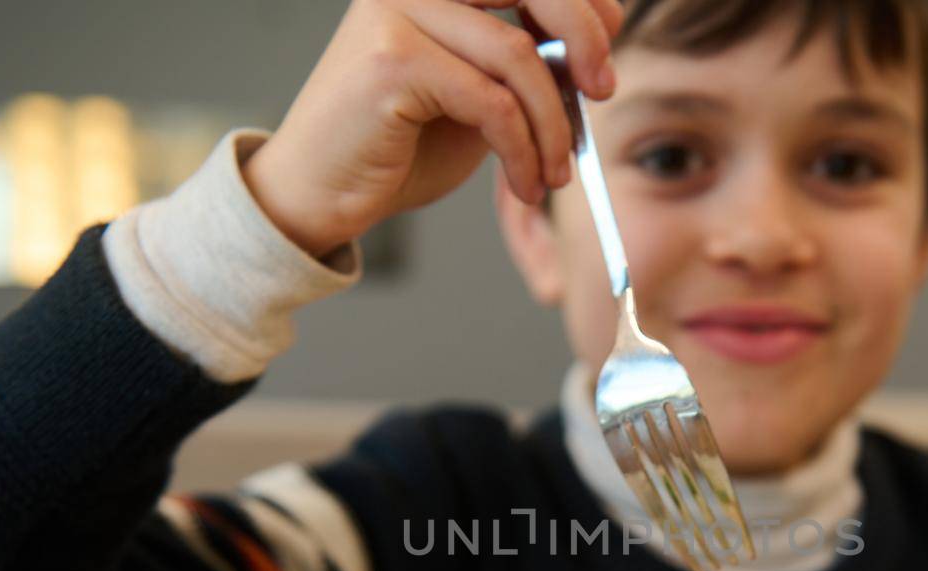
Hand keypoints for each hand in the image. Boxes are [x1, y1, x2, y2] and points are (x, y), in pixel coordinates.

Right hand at [243, 0, 622, 257]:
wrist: (320, 193)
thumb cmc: (395, 146)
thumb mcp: (476, 95)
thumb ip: (522, 63)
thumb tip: (592, 49)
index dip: (583, 1)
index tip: (607, 44)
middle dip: (586, 36)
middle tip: (603, 91)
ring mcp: (397, 11)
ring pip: (518, 57)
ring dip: (552, 125)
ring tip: (554, 174)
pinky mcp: (392, 59)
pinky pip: (492, 103)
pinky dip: (524, 151)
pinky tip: (527, 183)